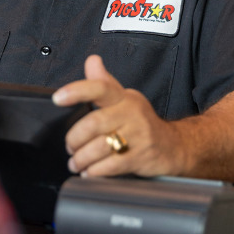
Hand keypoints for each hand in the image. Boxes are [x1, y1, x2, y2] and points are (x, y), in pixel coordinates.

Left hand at [55, 54, 177, 176]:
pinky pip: (112, 165)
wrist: (174, 146)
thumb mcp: (125, 99)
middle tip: (69, 147)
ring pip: (101, 146)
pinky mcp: (141, 157)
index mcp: (124, 98)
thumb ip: (104, 83)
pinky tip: (90, 172)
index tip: (58, 98)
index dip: (77, 91)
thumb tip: (92, 61)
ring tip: (76, 163)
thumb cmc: (142, 122)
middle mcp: (132, 113)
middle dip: (75, 138)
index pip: (100, 87)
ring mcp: (138, 136)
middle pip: (94, 123)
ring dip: (82, 158)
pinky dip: (95, 171)